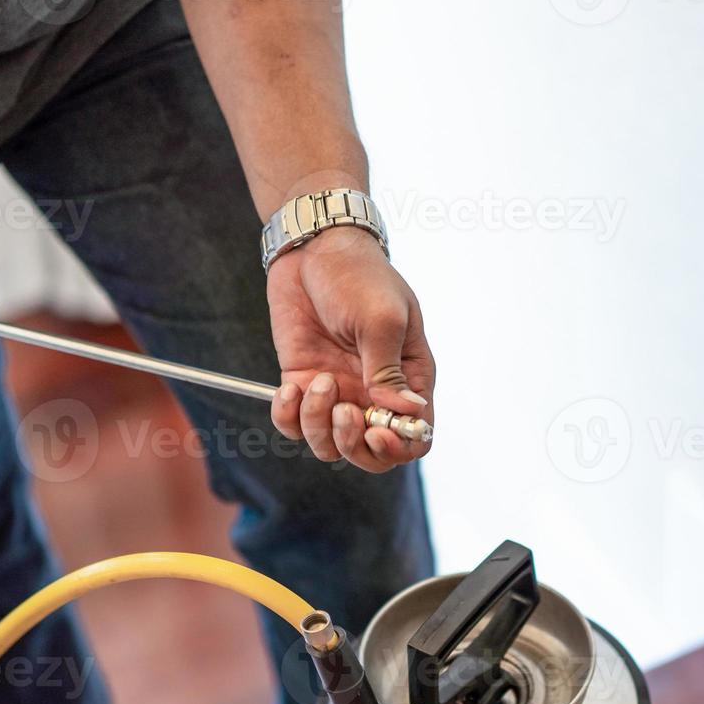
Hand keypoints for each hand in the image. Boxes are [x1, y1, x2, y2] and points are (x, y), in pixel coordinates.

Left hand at [267, 227, 434, 472]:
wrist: (313, 248)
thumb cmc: (360, 276)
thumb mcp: (381, 320)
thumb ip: (389, 372)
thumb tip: (406, 415)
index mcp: (409, 380)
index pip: (414, 437)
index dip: (397, 448)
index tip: (375, 431)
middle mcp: (374, 394)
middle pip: (371, 454)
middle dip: (353, 445)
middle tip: (342, 411)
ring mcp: (338, 391)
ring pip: (329, 446)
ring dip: (319, 425)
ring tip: (318, 382)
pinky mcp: (302, 383)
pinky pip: (294, 425)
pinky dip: (288, 416)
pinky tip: (288, 387)